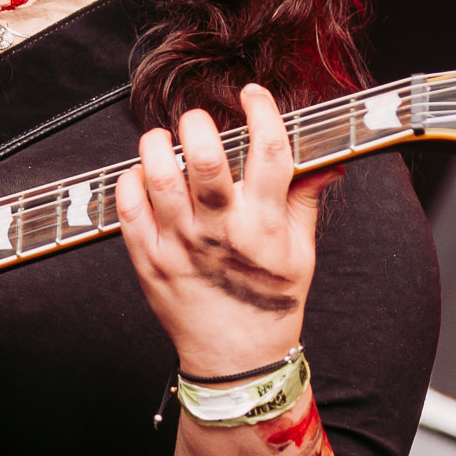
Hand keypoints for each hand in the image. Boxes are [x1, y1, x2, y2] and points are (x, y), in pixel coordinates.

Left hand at [116, 86, 341, 373]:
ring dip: (157, 146)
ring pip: (160, 178)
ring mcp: (180, 244)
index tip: (254, 94)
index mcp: (262, 224)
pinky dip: (130, 181)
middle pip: (207, 161)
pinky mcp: (149, 258)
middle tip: (197, 119)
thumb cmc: (267, 303)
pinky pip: (128, 207)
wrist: (235, 361)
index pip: (270, 153)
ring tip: (161, 138)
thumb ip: (305, 199)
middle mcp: (220, 230)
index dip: (263, 113)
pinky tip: (140, 175)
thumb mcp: (300, 252)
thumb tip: (327, 161)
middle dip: (199, 126)